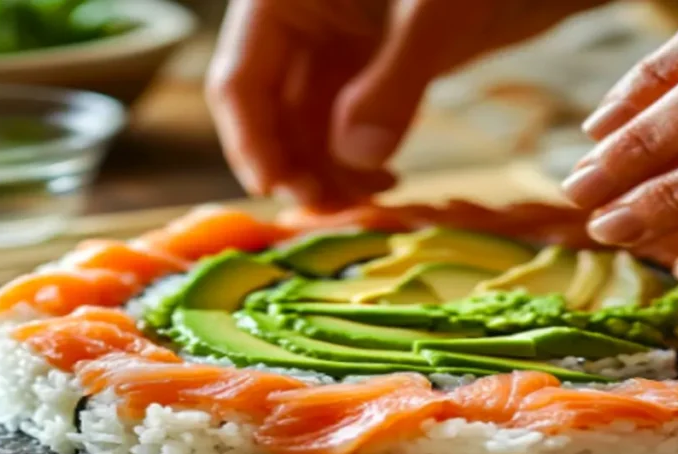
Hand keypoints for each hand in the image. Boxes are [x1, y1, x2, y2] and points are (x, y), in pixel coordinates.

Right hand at [208, 0, 602, 206]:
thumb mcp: (437, 15)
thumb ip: (397, 83)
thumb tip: (360, 159)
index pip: (239, 80)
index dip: (251, 143)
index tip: (279, 192)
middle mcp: (300, 21)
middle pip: (268, 112)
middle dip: (294, 166)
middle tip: (331, 210)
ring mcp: (334, 45)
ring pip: (306, 127)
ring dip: (327, 172)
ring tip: (367, 202)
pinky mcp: (369, 66)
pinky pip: (344, 127)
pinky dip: (358, 162)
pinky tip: (388, 182)